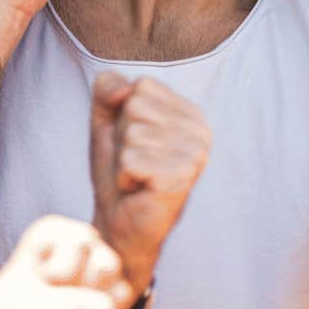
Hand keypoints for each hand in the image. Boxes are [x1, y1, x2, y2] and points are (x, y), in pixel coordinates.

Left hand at [89, 73, 209, 293]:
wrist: (119, 222)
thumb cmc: (118, 170)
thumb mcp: (107, 120)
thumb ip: (109, 88)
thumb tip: (127, 92)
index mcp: (190, 112)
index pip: (142, 86)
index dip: (124, 115)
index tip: (135, 142)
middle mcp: (201, 130)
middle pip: (136, 108)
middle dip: (122, 138)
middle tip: (135, 164)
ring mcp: (195, 155)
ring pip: (132, 133)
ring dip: (123, 159)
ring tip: (137, 177)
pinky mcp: (180, 178)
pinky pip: (131, 159)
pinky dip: (124, 176)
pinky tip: (138, 189)